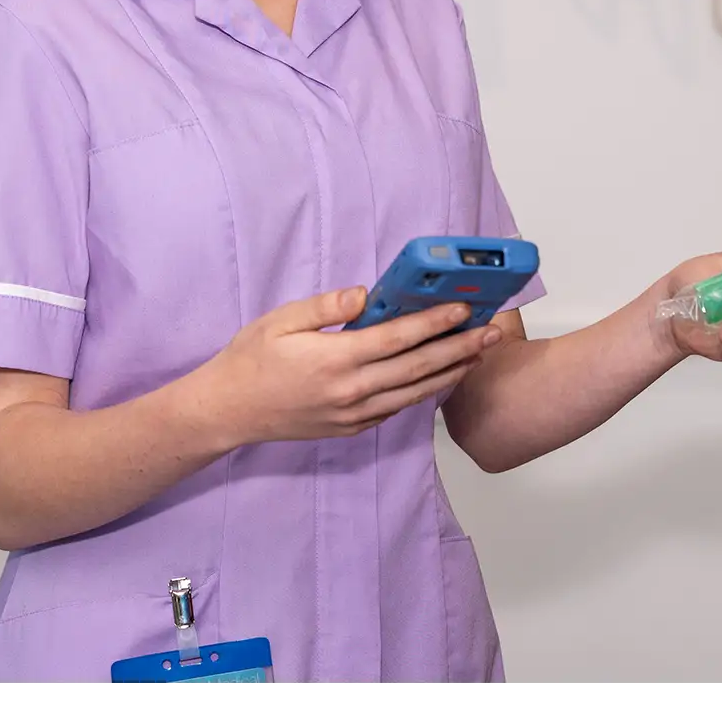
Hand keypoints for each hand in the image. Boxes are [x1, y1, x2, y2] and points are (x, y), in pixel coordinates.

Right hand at [194, 287, 503, 446]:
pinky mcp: (352, 428)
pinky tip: (440, 378)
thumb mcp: (281, 320)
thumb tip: (364, 294)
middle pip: (419, 368)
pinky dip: (424, 392)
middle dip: (460, 348)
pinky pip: (397, 408)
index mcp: (336, 359)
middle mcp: (352, 391)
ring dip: (451, 372)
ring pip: (415, 393)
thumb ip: (326, 305)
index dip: (435, 323)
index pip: (399, 339)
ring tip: (479, 354)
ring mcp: (354, 414)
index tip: (463, 309)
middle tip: (492, 332)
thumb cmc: (251, 360)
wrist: (229, 411)